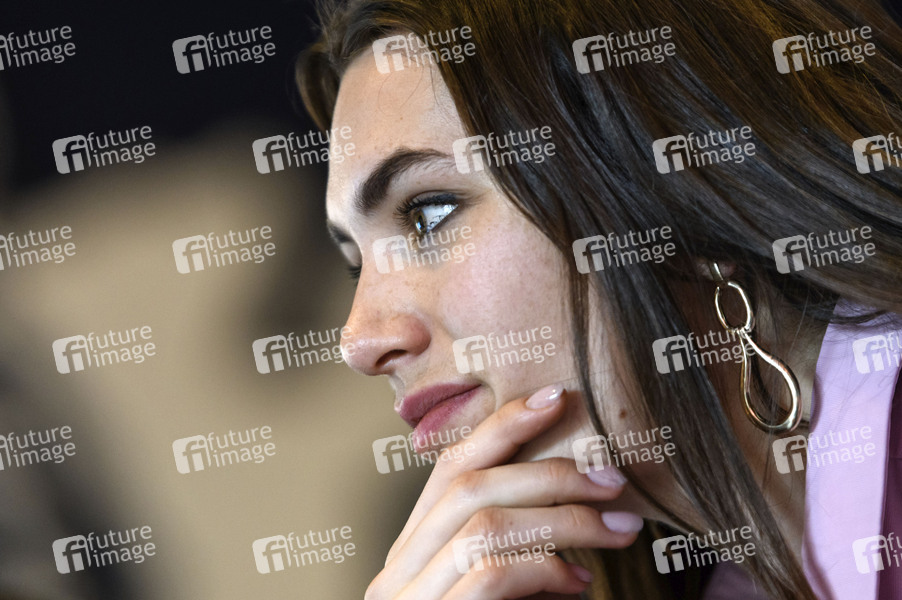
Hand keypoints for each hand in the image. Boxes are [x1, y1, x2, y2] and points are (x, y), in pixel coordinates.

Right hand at [366, 384, 643, 598]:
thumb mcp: (497, 598)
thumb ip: (518, 558)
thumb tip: (580, 519)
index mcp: (412, 556)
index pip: (451, 468)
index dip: (502, 426)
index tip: (556, 398)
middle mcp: (398, 574)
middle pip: (468, 487)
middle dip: (548, 471)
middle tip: (613, 480)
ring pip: (482, 524)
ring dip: (562, 518)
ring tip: (619, 529)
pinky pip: (489, 574)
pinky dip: (543, 567)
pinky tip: (579, 582)